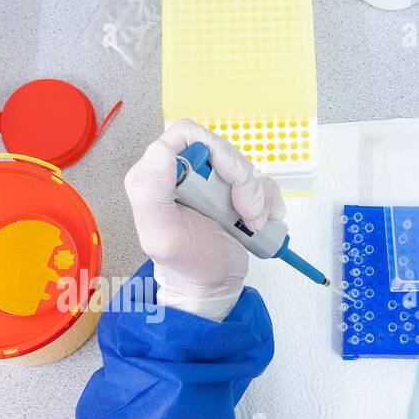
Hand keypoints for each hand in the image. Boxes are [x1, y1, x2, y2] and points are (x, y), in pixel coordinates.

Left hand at [123, 120, 285, 321]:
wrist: (210, 285)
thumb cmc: (184, 264)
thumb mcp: (162, 236)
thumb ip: (152, 194)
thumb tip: (160, 150)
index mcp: (156, 174)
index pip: (186, 134)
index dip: (212, 149)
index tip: (224, 180)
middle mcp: (183, 171)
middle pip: (222, 149)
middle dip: (242, 181)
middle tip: (245, 211)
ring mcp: (210, 180)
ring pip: (245, 165)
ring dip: (257, 196)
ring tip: (251, 223)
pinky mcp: (234, 191)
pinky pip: (261, 181)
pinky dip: (267, 202)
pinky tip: (258, 222)